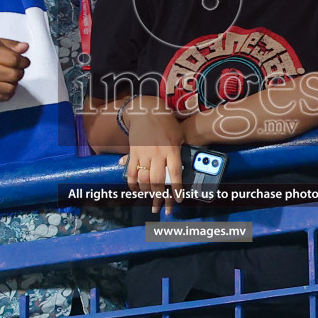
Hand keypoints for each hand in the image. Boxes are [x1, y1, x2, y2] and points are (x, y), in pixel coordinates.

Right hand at [0, 38, 29, 101]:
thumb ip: (13, 45)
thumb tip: (24, 47)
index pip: (14, 59)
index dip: (24, 61)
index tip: (24, 61)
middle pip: (14, 74)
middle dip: (20, 71)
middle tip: (17, 68)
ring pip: (11, 87)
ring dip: (14, 82)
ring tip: (10, 76)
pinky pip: (6, 96)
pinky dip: (9, 91)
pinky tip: (5, 83)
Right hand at [121, 97, 185, 215]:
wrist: (146, 110)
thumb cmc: (166, 123)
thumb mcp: (179, 135)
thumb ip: (182, 151)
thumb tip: (187, 166)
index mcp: (171, 150)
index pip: (175, 174)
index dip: (177, 189)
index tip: (178, 199)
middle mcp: (157, 154)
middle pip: (158, 181)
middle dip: (159, 197)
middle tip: (160, 207)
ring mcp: (143, 154)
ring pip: (144, 179)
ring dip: (147, 192)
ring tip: (150, 199)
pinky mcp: (133, 153)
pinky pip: (131, 172)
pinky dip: (132, 184)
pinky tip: (136, 190)